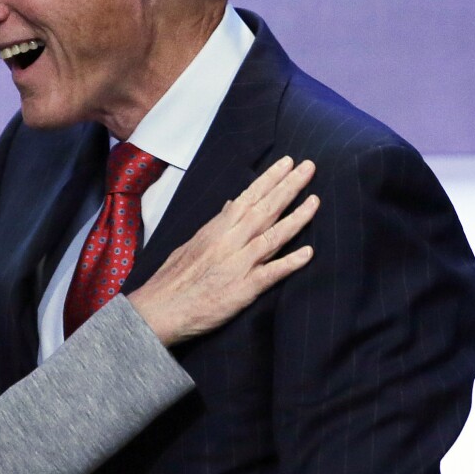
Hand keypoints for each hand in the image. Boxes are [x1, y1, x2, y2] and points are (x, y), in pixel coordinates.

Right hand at [129, 157, 317, 345]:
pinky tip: (308, 253)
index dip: (269, 180)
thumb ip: (215, 225)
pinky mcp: (242, 290)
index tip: (287, 163)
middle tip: (309, 166)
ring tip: (316, 200)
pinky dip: (289, 263)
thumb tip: (232, 205)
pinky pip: (270, 274)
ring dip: (296, 218)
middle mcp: (228, 242)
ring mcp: (237, 265)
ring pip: (271, 236)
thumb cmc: (172, 280)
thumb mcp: (192, 244)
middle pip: (263, 210)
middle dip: (288, 187)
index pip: (247, 198)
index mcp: (215, 230)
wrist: (158, 309)